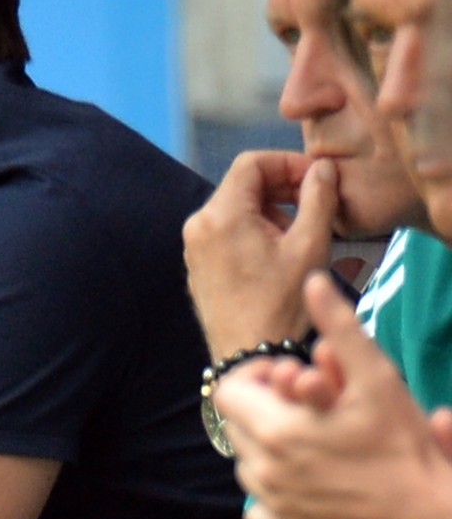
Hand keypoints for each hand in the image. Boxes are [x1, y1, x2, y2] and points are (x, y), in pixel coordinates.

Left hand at [183, 151, 336, 359]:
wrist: (249, 355)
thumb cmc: (282, 304)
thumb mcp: (310, 246)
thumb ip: (318, 198)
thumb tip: (323, 168)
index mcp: (221, 214)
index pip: (251, 163)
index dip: (288, 163)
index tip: (317, 178)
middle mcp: (198, 224)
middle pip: (241, 184)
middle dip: (281, 187)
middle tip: (316, 203)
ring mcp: (194, 246)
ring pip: (235, 208)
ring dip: (270, 210)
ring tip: (301, 234)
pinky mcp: (198, 264)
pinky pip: (225, 231)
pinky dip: (253, 229)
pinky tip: (279, 252)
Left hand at [216, 272, 451, 518]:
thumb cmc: (405, 450)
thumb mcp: (378, 380)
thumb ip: (340, 329)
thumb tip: (313, 282)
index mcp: (274, 429)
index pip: (228, 390)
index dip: (257, 379)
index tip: (290, 379)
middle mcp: (261, 469)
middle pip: (238, 424)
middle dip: (267, 409)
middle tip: (310, 408)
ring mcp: (270, 504)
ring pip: (248, 462)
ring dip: (271, 449)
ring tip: (316, 443)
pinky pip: (258, 508)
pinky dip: (275, 493)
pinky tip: (308, 483)